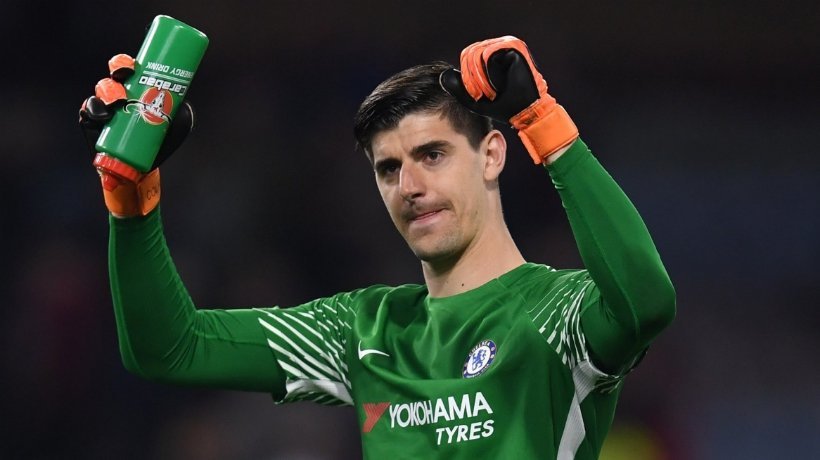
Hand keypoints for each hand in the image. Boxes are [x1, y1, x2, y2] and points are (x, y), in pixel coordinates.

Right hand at [79, 54, 194, 216]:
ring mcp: (103, 108)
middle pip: (113, 75)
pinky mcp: (91, 123)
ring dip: (107, 92)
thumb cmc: (161, 140)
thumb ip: (183, 111)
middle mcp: (119, 94)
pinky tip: (101, 114)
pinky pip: (86, 111)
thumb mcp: (179, 124)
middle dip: (116, 72)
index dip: (125, 62)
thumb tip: (183, 103)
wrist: (143, 166)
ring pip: (100, 90)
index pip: (127, 68)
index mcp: (136, 88)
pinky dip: (91, 110)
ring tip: (118, 102)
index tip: (133, 68)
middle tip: (125, 80)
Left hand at [440, 36, 577, 163]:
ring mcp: (506, 46)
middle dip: (473, 77)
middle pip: (470, 53)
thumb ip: (459, 89)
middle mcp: (500, 49)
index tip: (481, 93)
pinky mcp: (512, 47)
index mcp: (493, 59)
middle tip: (487, 92)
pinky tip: (499, 82)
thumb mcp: (475, 100)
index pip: (468, 57)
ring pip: (477, 53)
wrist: (526, 111)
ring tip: (493, 88)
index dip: (468, 76)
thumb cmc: (505, 108)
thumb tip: (443, 75)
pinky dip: (489, 71)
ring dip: (481, 76)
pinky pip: (487, 54)